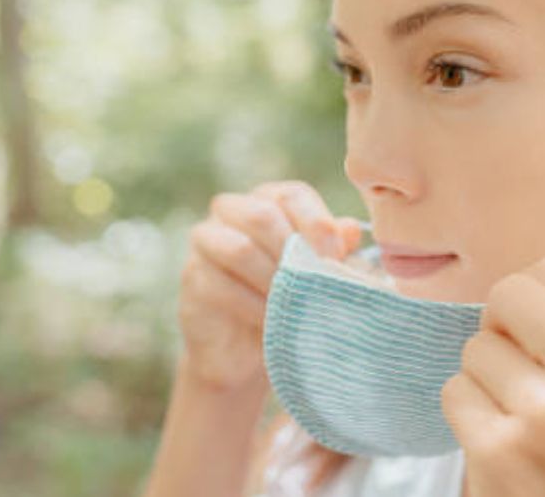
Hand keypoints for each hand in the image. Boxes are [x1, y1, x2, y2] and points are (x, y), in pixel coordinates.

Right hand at [178, 180, 362, 391]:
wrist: (247, 350)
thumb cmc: (290, 299)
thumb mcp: (318, 272)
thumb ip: (335, 249)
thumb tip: (351, 229)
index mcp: (268, 200)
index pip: (291, 194)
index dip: (316, 222)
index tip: (336, 256)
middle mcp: (232, 212)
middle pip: (260, 214)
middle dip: (293, 248)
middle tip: (316, 279)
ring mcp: (206, 242)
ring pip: (239, 249)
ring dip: (273, 279)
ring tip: (296, 302)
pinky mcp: (192, 278)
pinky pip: (221, 285)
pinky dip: (253, 305)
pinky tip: (273, 320)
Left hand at [441, 253, 544, 496]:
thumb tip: (524, 281)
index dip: (538, 303)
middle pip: (509, 293)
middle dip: (504, 330)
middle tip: (523, 374)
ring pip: (476, 347)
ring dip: (488, 383)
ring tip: (525, 426)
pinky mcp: (500, 451)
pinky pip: (454, 392)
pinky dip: (469, 421)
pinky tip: (504, 454)